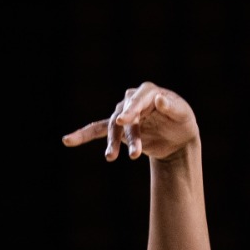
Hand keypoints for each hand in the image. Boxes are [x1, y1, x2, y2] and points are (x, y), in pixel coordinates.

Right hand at [64, 82, 198, 162]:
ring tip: (111, 157)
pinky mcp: (118, 129)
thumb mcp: (182, 114)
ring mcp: (123, 114)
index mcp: (148, 92)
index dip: (132, 109)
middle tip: (132, 152)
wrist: (177, 136)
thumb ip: (172, 107)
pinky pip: (97, 131)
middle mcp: (132, 101)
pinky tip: (67, 140)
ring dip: (113, 143)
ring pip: (113, 127)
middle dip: (128, 133)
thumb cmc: (181, 120)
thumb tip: (159, 99)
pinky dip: (83, 135)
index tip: (125, 120)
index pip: (138, 98)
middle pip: (125, 116)